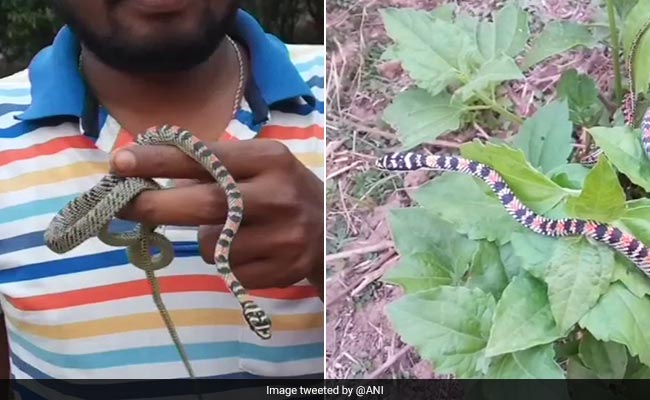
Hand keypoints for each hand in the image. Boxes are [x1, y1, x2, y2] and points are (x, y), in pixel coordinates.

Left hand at [109, 139, 323, 299]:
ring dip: (205, 239)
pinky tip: (251, 250)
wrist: (332, 231)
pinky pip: (227, 269)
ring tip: (234, 230)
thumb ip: (211, 165)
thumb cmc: (281, 190)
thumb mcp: (257, 165)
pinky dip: (226, 261)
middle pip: (204, 203)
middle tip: (122, 205)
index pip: (206, 158)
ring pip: (210, 245)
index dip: (160, 161)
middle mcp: (279, 195)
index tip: (120, 162)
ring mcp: (283, 236)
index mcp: (270, 159)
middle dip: (155, 205)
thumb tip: (143, 169)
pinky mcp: (282, 269)